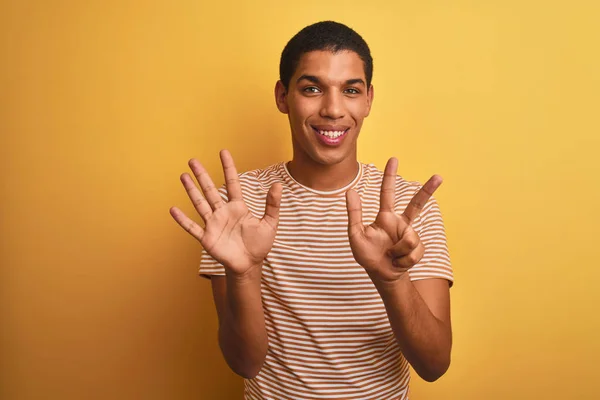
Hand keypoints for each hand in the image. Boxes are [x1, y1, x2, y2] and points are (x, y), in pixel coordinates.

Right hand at [170, 150, 281, 276]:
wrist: (250, 265)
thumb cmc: (260, 244)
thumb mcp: (270, 223)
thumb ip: (272, 204)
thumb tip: (278, 185)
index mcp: (238, 207)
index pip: (232, 183)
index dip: (228, 167)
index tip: (223, 152)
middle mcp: (223, 212)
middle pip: (210, 190)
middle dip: (202, 175)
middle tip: (193, 160)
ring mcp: (213, 224)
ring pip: (200, 204)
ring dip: (191, 190)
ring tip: (183, 176)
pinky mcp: (207, 238)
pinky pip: (193, 227)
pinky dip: (183, 220)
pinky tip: (173, 209)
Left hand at [345, 158, 441, 282]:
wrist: (381, 275)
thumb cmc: (367, 255)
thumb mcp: (355, 234)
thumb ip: (354, 212)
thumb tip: (350, 190)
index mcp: (385, 217)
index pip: (387, 193)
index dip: (390, 176)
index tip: (393, 159)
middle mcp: (400, 223)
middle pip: (416, 204)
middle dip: (428, 190)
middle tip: (439, 176)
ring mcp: (410, 235)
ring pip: (410, 238)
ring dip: (398, 251)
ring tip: (390, 256)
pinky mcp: (418, 248)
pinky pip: (414, 251)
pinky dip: (404, 259)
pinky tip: (398, 262)